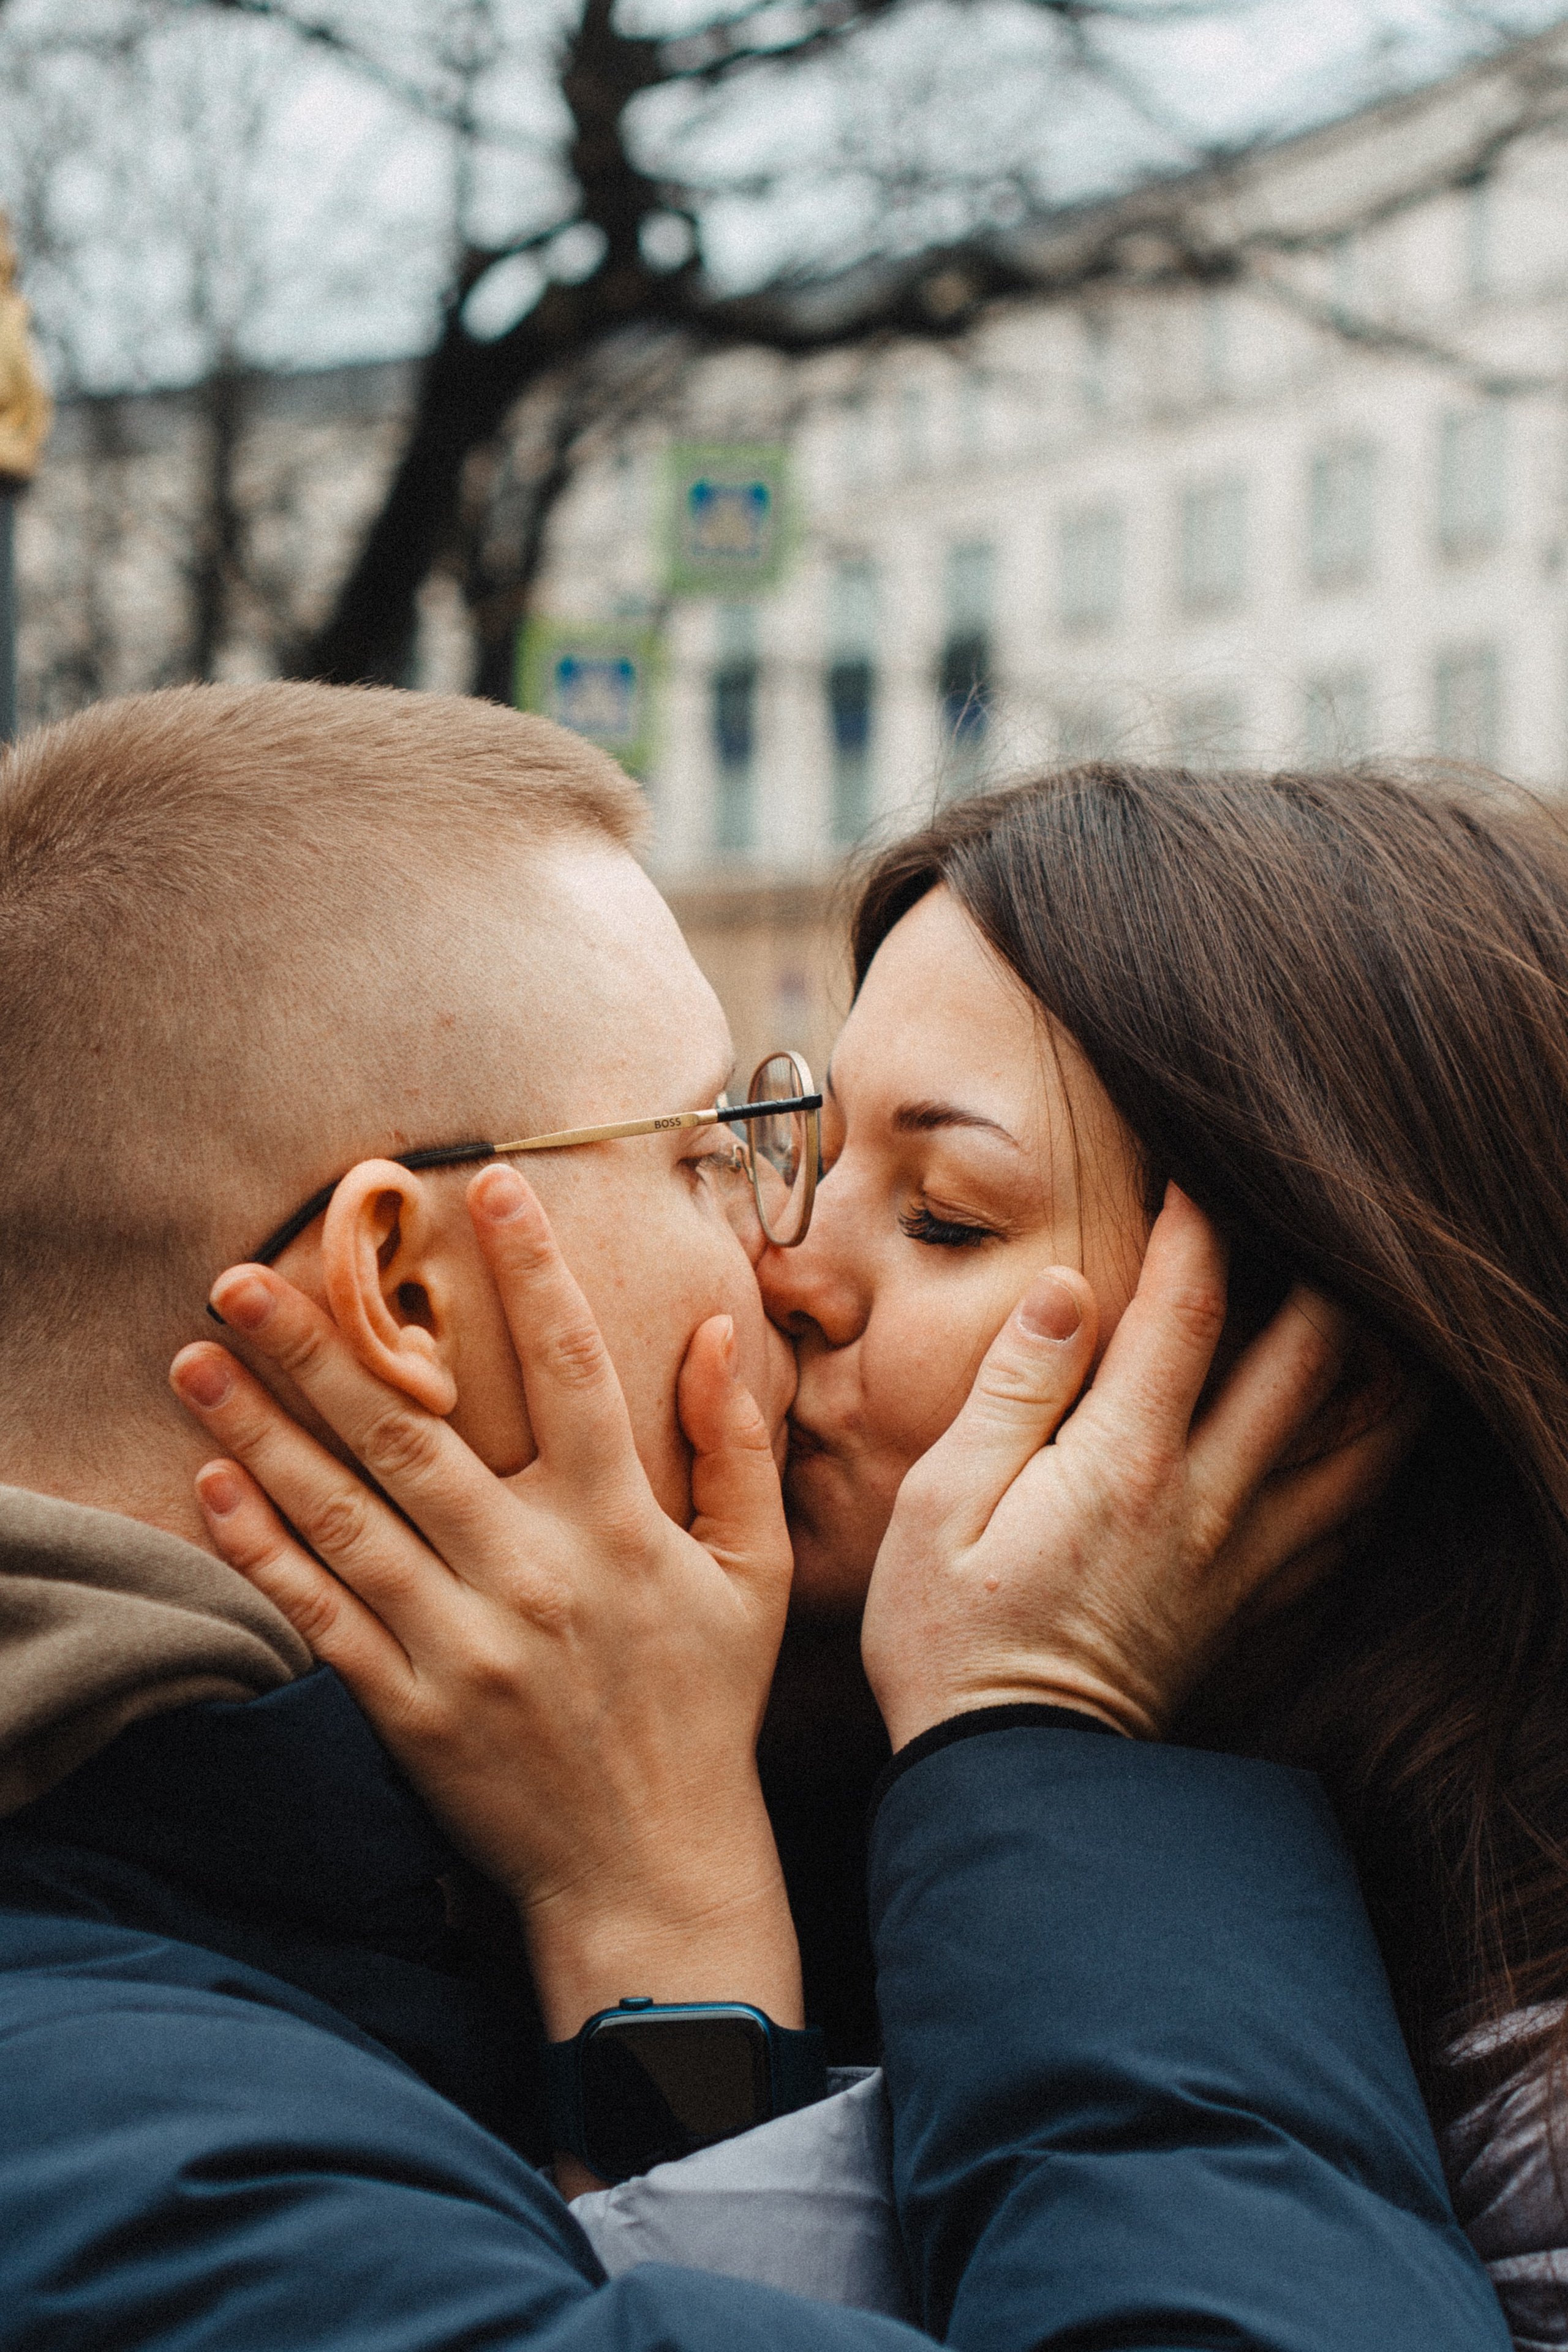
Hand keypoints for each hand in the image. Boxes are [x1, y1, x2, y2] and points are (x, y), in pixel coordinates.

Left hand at [169, 1163, 799, 2043]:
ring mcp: (463, 1643)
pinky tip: (214, 1485)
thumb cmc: (704, 1707)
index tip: (489, 1184)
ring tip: (193, 1359)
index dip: (533, 1271)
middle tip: (244, 1272)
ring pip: (345, 1515)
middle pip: (411, 1433)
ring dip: (260, 1432)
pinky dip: (265, 1550)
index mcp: (620, 1528)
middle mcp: (534, 1573)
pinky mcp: (409, 1706)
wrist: (652, 1868)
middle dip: (321, 1346)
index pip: (574, 1370)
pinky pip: (322, 1615)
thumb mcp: (752, 1574)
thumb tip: (716, 1332)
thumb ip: (735, 1448)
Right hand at [863, 1186, 1419, 1746]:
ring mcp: (1247, 1560)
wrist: (1012, 1781)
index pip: (1189, 1309)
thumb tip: (1072, 1292)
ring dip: (1379, 1366)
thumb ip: (1012, 1391)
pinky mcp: (1259, 1608)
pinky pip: (1351, 1525)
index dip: (1201, 1224)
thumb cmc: (950, 1635)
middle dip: (1321, 1272)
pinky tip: (1366, 1439)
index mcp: (1123, 1462)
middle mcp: (1208, 1501)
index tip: (1194, 1172)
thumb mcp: (937, 1504)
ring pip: (1362, 1443)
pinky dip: (1373, 1467)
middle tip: (1310, 1221)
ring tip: (1375, 1309)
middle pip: (1313, 1360)